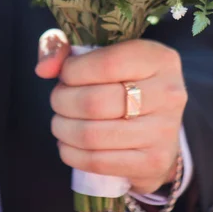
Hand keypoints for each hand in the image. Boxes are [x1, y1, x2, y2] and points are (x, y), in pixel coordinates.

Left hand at [35, 29, 186, 193]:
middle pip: (95, 102)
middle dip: (62, 101)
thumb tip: (43, 68)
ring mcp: (164, 131)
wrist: (159, 125)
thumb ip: (66, 49)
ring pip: (92, 134)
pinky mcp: (153, 162)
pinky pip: (98, 162)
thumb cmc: (125, 81)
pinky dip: (71, 154)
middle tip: (58, 100)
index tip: (65, 75)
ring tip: (60, 122)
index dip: (73, 71)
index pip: (107, 63)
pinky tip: (68, 144)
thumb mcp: (104, 53)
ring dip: (63, 129)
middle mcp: (169, 93)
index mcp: (159, 59)